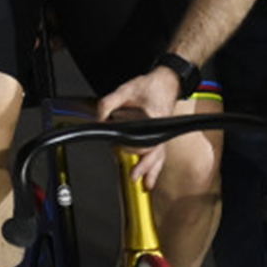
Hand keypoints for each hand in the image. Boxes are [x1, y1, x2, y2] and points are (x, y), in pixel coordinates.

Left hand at [95, 69, 184, 187]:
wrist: (167, 81)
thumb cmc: (149, 86)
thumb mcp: (124, 90)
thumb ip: (108, 103)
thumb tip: (99, 119)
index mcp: (153, 118)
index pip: (142, 139)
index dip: (129, 145)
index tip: (117, 146)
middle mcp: (161, 129)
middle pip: (154, 153)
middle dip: (143, 165)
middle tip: (133, 176)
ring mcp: (163, 134)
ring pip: (159, 157)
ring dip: (152, 171)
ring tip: (146, 185)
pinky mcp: (161, 136)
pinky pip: (160, 155)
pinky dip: (156, 167)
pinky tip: (151, 179)